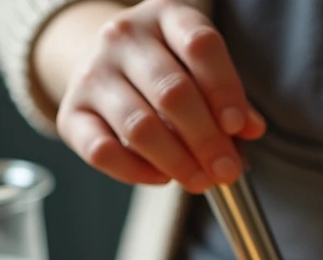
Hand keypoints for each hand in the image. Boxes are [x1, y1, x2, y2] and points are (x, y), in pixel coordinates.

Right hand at [53, 0, 265, 191]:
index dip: (224, 90)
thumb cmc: (165, 67)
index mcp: (165, 16)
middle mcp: (123, 37)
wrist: (104, 64)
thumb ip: (228, 95)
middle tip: (226, 170)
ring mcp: (92, 73)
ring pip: (138, 126)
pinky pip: (103, 151)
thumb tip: (251, 129)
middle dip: (206, 139)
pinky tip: (162, 178)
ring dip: (176, 161)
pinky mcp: (71, 112)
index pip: (200, 46)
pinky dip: (137, 172)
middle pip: (171, 92)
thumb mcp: (200, 66)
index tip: (239, 127)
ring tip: (200, 180)